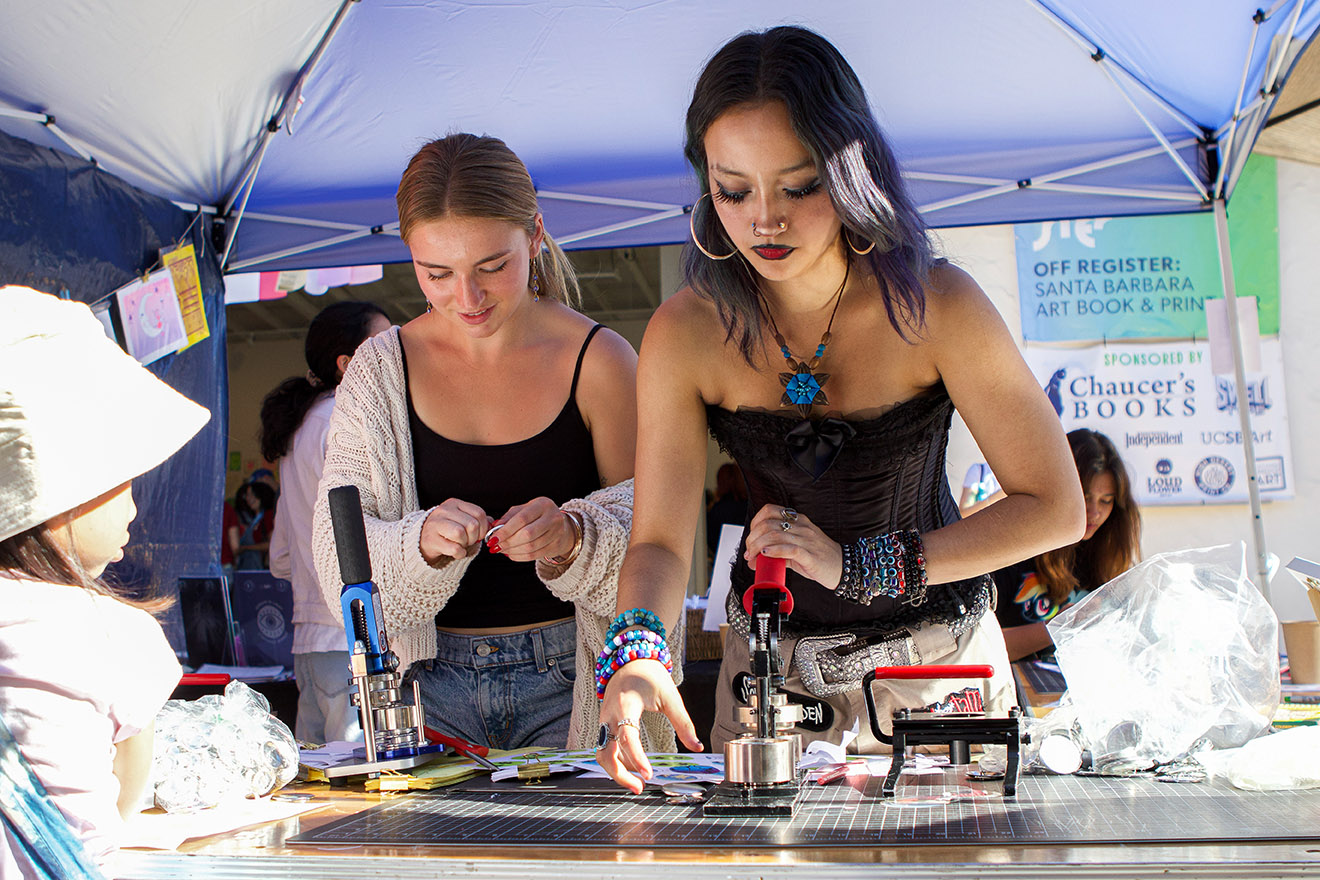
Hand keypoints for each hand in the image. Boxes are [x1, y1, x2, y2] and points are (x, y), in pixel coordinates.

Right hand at [419, 498, 487, 563]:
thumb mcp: (461, 520)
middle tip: (469, 541)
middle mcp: (444, 511)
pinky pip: (454, 548)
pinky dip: (459, 553)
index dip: (484, 527)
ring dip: (465, 544)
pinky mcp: (431, 540)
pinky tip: (456, 552)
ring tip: (461, 545)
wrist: (423, 539)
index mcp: (454, 503)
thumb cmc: (446, 530)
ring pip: (461, 533)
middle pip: (471, 524)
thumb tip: (493, 523)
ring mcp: (435, 524)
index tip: (479, 534)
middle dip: (474, 537)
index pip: (479, 513)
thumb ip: (477, 520)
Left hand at [487, 497, 573, 561]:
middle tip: (496, 546)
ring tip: (502, 550)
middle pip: (527, 534)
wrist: (561, 525)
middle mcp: (552, 517)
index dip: (505, 530)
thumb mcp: (524, 510)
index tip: (493, 538)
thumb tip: (494, 527)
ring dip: (512, 551)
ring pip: (531, 547)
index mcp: (542, 505)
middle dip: (508, 542)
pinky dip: (520, 556)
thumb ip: (508, 517)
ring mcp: (557, 532)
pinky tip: (512, 554)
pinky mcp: (556, 545)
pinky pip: (534, 555)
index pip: (521, 519)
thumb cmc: (538, 516)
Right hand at [595, 660, 702, 792]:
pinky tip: (635, 768)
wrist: (629, 660)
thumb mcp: (670, 696)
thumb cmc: (650, 676)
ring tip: (638, 783)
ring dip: (617, 772)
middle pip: (605, 752)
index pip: (627, 737)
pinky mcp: (604, 725)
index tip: (649, 774)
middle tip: (640, 788)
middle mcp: (609, 715)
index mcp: (625, 705)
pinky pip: (605, 748)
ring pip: (601, 754)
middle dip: (619, 775)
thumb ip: (683, 723)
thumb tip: (697, 747)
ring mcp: (603, 721)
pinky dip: (618, 761)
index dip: (636, 758)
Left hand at [742, 503, 843, 589]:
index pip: (769, 511)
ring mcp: (806, 540)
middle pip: (767, 524)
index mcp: (798, 521)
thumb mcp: (797, 548)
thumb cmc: (820, 557)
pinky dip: (773, 551)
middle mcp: (801, 527)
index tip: (750, 538)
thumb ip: (778, 549)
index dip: (755, 523)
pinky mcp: (810, 555)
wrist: (843, 567)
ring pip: (774, 535)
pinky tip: (766, 555)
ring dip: (757, 547)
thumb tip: (756, 558)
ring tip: (753, 557)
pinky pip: (789, 548)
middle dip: (752, 538)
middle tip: (749, 552)